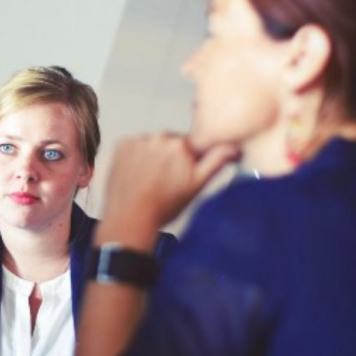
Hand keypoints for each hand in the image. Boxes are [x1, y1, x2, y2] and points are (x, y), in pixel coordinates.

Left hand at [103, 133, 237, 231]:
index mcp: (182, 145)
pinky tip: (137, 174)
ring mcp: (139, 140)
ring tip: (149, 180)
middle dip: (170, 157)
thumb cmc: (163, 206)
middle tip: (165, 181)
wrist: (130, 218)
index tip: (182, 172)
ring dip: (152, 156)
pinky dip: (135, 156)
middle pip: (171, 143)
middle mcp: (160, 137)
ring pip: (152, 144)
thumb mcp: (196, 186)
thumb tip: (233, 147)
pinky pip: (134, 146)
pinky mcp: (122, 145)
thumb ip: (216, 161)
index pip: (192, 145)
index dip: (189, 160)